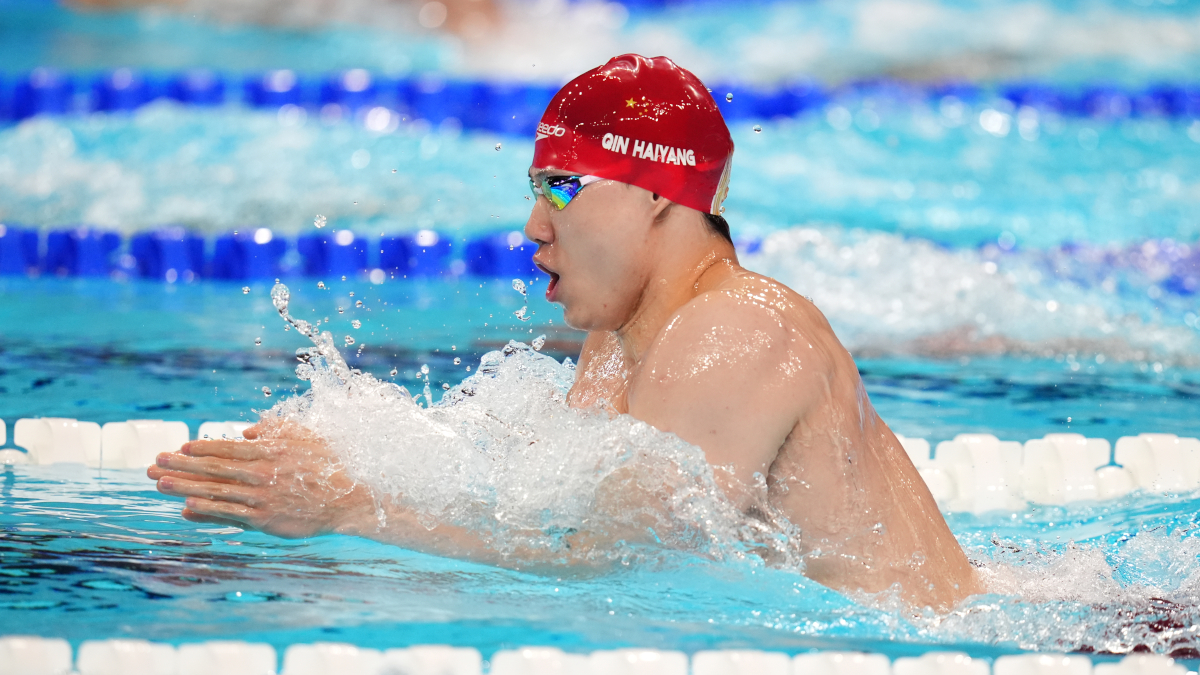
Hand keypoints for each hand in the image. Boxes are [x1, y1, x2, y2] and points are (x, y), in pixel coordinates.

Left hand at [147, 420, 373, 538]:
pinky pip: (229, 514)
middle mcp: (261, 473)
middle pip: (213, 468)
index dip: (201, 448)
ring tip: (160, 484)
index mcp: (271, 450)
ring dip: (184, 487)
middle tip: (154, 463)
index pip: (227, 447)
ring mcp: (261, 497)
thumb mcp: (306, 436)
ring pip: (215, 491)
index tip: (180, 447)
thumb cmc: (330, 465)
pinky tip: (186, 508)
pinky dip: (206, 511)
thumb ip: (275, 429)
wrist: (350, 499)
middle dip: (180, 465)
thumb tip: (246, 431)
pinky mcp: (265, 519)